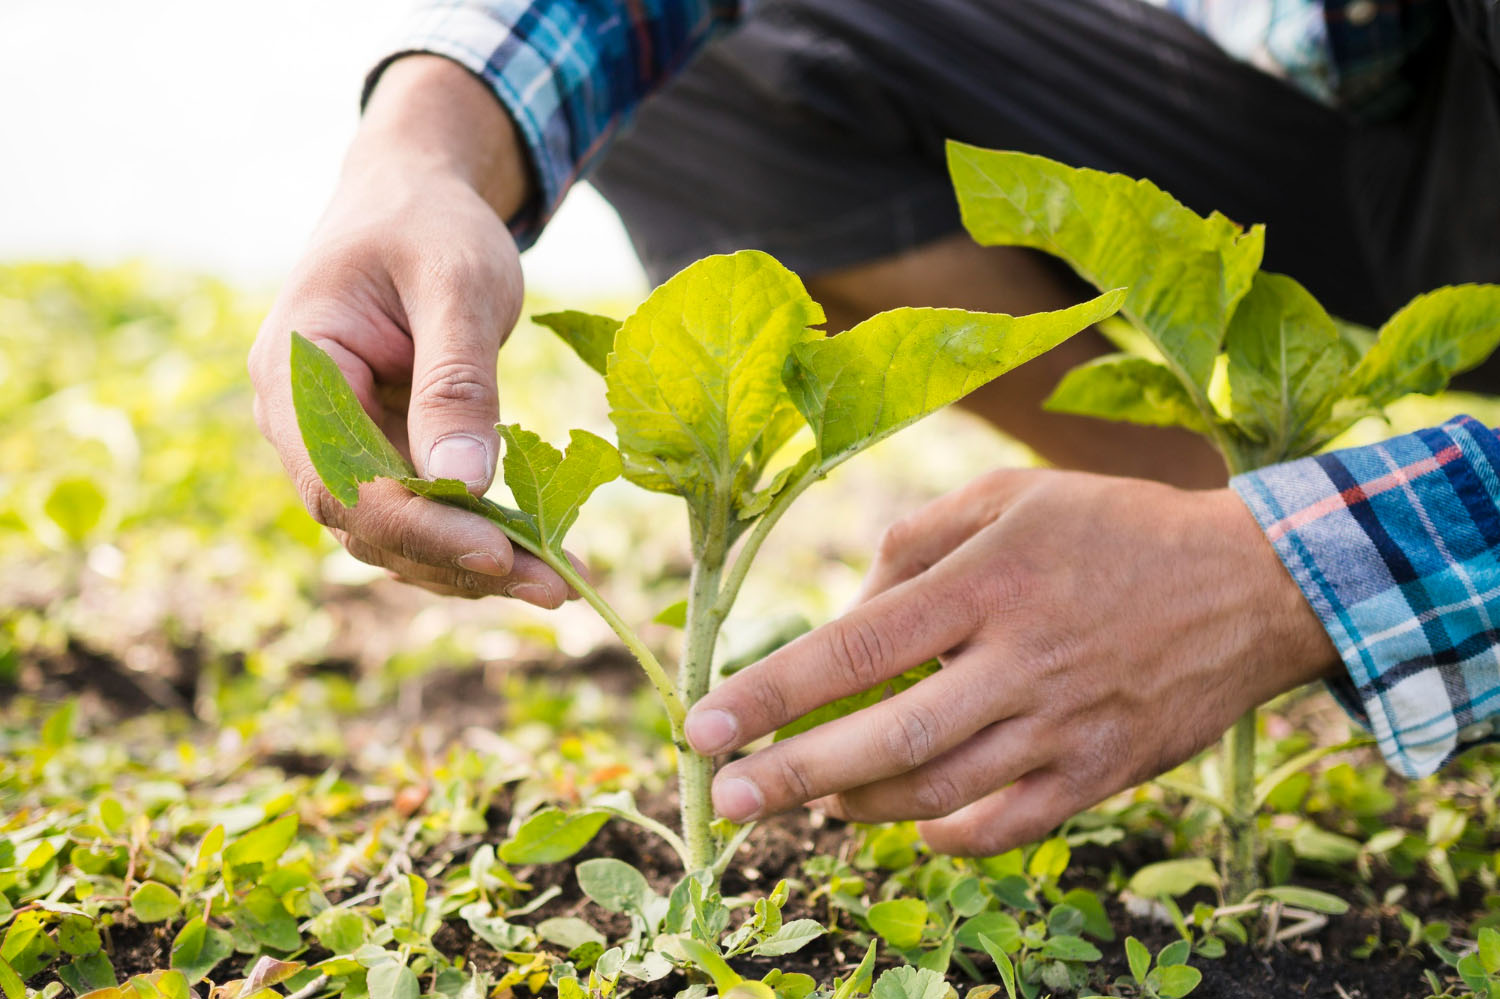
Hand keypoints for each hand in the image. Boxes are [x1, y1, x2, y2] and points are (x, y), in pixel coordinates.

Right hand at [248, 57, 569, 605]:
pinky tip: (537, 553)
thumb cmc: (431, 224)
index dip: (419, 528)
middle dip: (459, 561)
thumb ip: (457, 382)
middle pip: (368, 522)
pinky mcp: (376, 450)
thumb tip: (466, 484)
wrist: (413, 197)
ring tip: (557, 582)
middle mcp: (300, 421)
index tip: (501, 554)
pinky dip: (474, 536)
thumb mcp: (457, 285)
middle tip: (555, 588)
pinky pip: (419, 511)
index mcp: (295, 372)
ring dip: (471, 563)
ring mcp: (334, 441)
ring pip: (394, 531)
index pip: (342, 482)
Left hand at [683, 468, 1338, 854]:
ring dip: (858, 804)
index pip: (853, 651)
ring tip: (812, 796)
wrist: (1252, 585)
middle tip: (724, 799)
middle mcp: (1020, 661)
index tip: (702, 727)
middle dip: (790, 776)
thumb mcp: (1010, 498)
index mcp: (987, 582)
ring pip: (937, 793)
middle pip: (885, 740)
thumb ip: (914, 546)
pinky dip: (943, 834)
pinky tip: (908, 822)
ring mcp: (1063, 727)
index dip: (768, 695)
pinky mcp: (1101, 775)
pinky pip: (1005, 828)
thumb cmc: (1113, 529)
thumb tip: (846, 619)